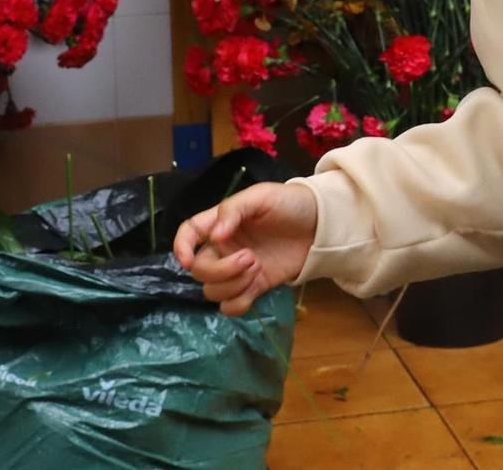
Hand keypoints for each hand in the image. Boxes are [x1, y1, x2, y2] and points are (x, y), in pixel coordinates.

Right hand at [172, 181, 317, 316]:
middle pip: (200, 270)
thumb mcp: (261, 196)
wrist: (321, 224)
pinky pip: (232, 306)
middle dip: (221, 270)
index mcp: (220, 222)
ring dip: (232, 285)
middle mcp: (224, 248)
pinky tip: (255, 288)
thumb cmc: (289, 203)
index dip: (181, 247)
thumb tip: (214, 235)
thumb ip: (234, 210)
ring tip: (258, 268)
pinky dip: (238, 303)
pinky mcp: (254, 287)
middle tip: (250, 258)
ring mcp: (238, 270)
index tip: (188, 260)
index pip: (188, 233)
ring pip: (213, 290)